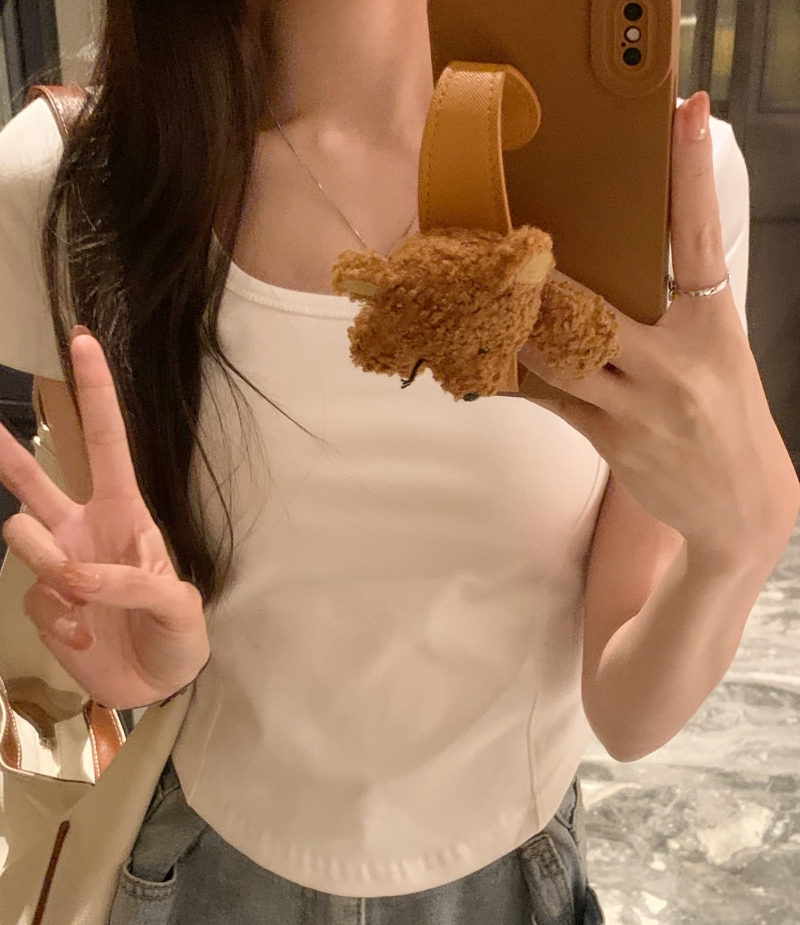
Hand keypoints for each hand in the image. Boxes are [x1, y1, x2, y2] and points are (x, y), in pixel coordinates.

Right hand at [0, 328, 209, 708]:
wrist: (157, 687)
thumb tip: (74, 576)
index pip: (107, 444)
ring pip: (24, 538)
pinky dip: (59, 624)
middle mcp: (84, 530)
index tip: (84, 343)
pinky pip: (34, 598)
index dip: (96, 395)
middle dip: (7, 452)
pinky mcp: (43, 604)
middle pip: (34, 479)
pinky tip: (84, 639)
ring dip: (51, 569)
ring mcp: (59, 565)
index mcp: (126, 514)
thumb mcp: (178, 607)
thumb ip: (134, 584)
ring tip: (85, 605)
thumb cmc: (178, 636)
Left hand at [518, 92, 799, 570]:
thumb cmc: (725, 413)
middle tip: (507, 241)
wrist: (739, 504)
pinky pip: (551, 398)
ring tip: (479, 297)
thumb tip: (623, 262)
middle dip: (547, 275)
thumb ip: (679, 307)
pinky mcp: (610, 437)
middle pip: (598, 300)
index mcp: (714, 324)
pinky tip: (486, 361)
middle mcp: (677, 360)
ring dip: (517, 325)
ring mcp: (640, 403)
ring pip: (561, 352)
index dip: (691, 172)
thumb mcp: (720, 350)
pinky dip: (517, 376)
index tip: (683, 113)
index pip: (702, 236)